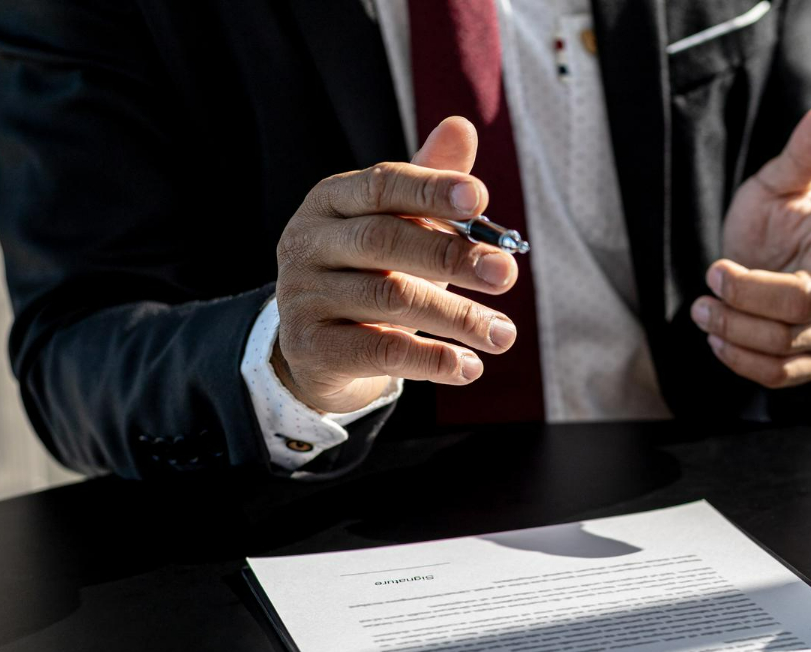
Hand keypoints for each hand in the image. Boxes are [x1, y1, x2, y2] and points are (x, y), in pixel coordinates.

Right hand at [272, 117, 519, 412]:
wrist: (321, 349)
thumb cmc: (371, 273)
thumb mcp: (399, 227)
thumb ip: (429, 184)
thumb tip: (462, 125)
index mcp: (332, 200)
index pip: (382, 184)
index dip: (430, 189)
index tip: (481, 199)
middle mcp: (308, 243)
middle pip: (383, 241)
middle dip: (452, 256)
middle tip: (507, 274)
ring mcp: (303, 296)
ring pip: (389, 300)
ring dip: (456, 317)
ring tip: (503, 334)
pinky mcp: (312, 348)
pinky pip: (380, 351)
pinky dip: (431, 360)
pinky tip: (470, 367)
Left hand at [695, 105, 810, 388]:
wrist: (755, 259)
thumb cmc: (774, 220)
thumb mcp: (779, 182)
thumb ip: (802, 154)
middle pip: (798, 308)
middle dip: (744, 293)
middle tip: (710, 275)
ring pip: (781, 345)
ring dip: (732, 326)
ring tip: (703, 306)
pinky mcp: (809, 365)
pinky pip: (776, 375)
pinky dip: (737, 358)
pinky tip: (718, 336)